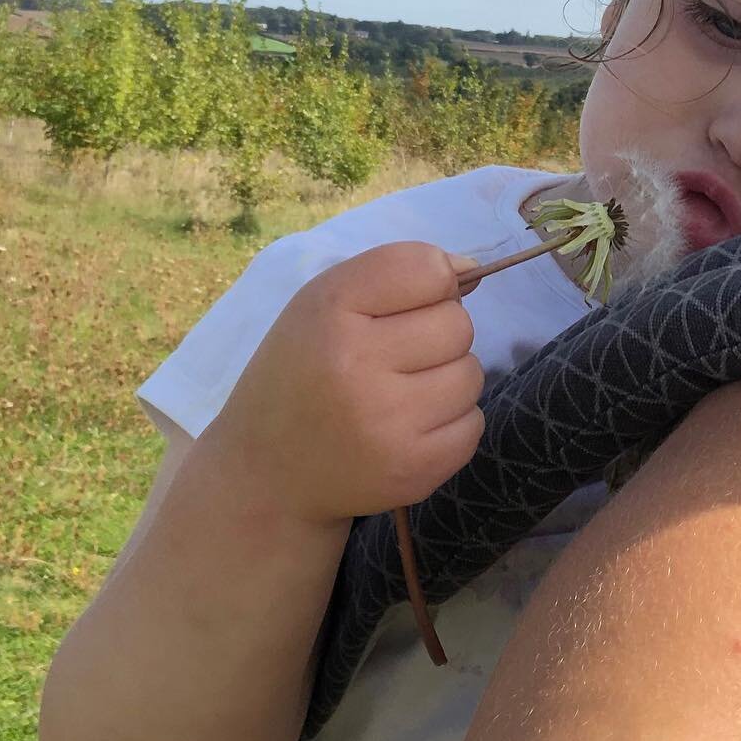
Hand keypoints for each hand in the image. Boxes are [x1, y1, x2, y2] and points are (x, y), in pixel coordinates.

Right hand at [202, 242, 485, 527]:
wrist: (267, 472)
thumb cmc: (302, 373)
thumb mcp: (324, 304)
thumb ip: (397, 273)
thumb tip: (474, 271)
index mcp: (331, 310)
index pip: (428, 269)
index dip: (433, 283)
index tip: (405, 306)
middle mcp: (358, 364)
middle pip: (458, 324)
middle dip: (439, 335)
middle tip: (396, 358)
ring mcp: (388, 423)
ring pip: (472, 375)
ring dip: (448, 380)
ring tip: (401, 396)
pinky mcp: (414, 469)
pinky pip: (473, 425)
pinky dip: (451, 424)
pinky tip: (408, 430)